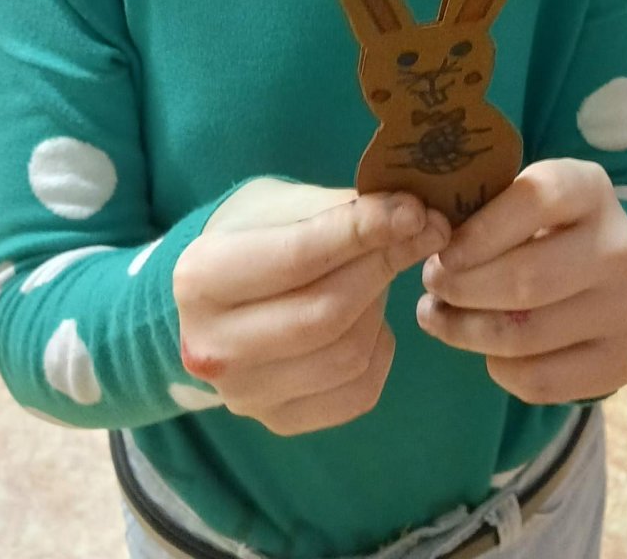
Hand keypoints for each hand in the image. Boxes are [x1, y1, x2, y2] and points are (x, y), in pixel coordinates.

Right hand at [174, 180, 449, 434]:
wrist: (215, 298)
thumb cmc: (253, 236)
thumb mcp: (284, 205)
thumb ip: (341, 210)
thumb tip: (413, 216)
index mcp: (201, 278)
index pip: (299, 256)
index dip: (365, 232)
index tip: (415, 210)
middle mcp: (213, 346)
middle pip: (328, 312)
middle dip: (385, 266)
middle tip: (424, 231)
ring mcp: (244, 394)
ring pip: (349, 355)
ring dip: (381, 305)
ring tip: (381, 272)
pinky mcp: (279, 421)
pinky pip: (360, 392)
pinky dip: (381, 349)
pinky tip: (369, 318)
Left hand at [415, 160, 626, 404]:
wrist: (599, 273)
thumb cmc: (535, 225)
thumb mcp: (515, 195)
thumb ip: (476, 202)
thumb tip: (421, 228)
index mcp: (590, 188)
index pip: (535, 201)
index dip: (479, 231)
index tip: (442, 251)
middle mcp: (619, 247)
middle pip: (527, 279)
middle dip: (462, 288)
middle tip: (431, 285)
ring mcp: (626, 309)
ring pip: (525, 335)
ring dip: (466, 331)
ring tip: (438, 316)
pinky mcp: (619, 362)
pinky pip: (539, 380)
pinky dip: (499, 369)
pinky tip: (485, 349)